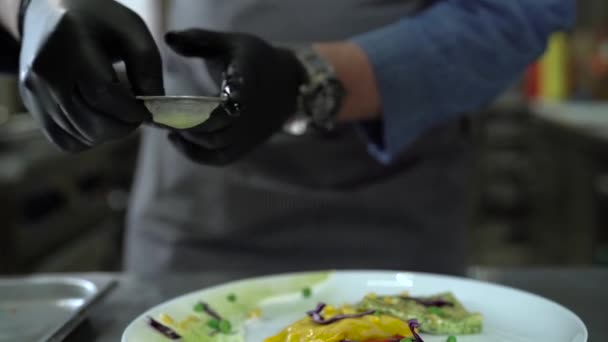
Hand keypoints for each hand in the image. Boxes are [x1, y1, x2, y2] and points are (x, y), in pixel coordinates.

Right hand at [19, 0, 163, 151]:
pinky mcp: (31, 104)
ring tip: (116, 109)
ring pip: (80, 137)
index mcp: (70, 44)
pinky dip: (88, 138)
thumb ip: (148, 68)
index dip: (131, 111)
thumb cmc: (100, 21)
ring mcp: (33, 89)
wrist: (51, 11)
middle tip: (135, 114)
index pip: (103, 94)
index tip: (147, 111)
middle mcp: (45, 69)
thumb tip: (154, 111)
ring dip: (108, 132)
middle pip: (90, 123)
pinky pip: (65, 142)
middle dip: (123, 127)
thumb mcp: (132, 31)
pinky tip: (97, 116)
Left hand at [165, 29, 305, 165]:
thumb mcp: (230, 43)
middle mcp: (253, 111)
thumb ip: (199, 39)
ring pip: (217, 144)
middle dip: (184, 123)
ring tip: (165, 126)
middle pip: (217, 126)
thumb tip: (168, 37)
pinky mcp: (247, 145)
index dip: (203, 106)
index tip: (174, 105)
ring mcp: (251, 132)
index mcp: (250, 81)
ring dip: (188, 138)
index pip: (230, 98)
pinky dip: (196, 154)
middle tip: (157, 115)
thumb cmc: (253, 59)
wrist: (287, 83)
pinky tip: (177, 140)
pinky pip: (221, 158)